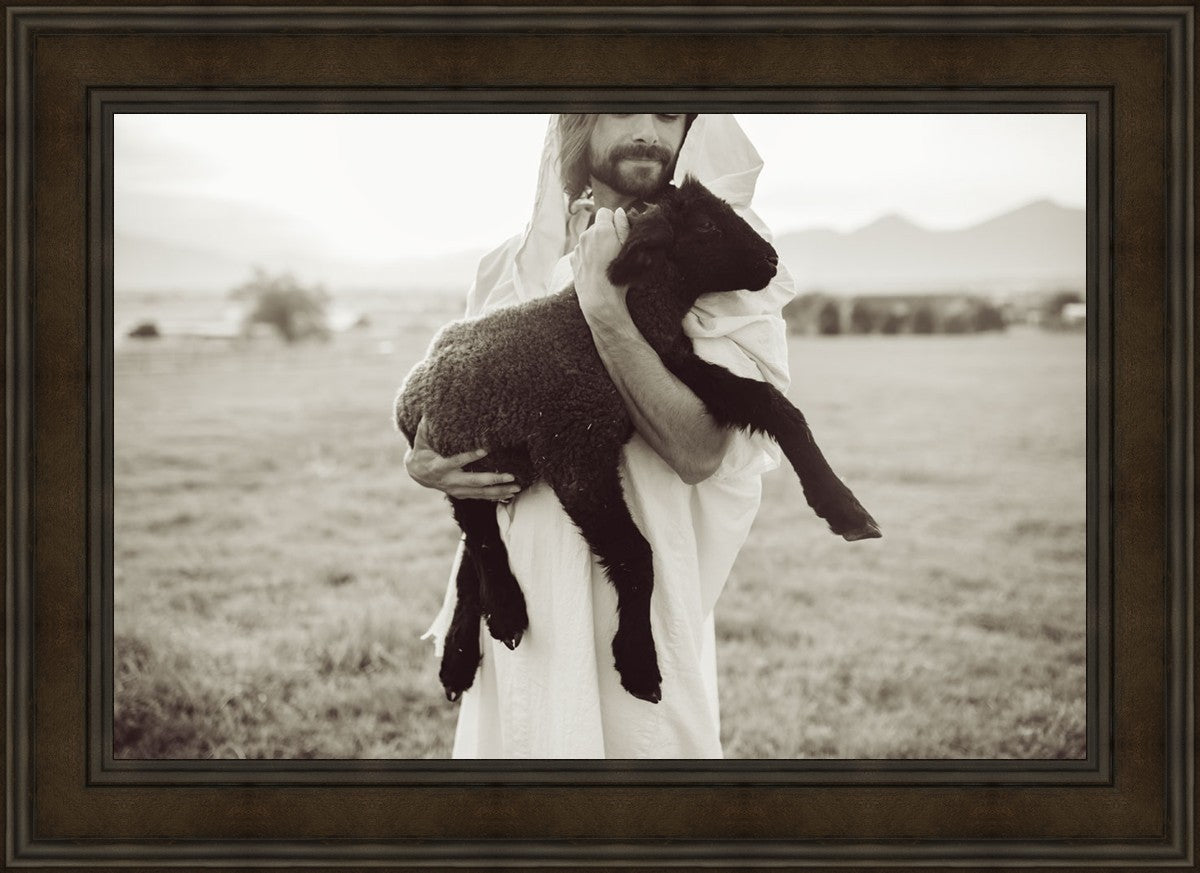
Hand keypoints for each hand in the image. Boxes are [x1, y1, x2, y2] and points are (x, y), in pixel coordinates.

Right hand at [404, 418, 520, 501]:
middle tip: (510, 475)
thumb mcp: (421, 438)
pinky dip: (496, 496)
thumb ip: (427, 426)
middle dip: (493, 479)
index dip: (469, 457)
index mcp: (438, 467)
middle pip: (473, 481)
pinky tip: (510, 494)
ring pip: (480, 492)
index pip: (455, 462)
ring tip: (516, 487)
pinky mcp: (462, 494)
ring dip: (499, 490)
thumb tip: (432, 409)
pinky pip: (481, 497)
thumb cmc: (423, 450)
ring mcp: (456, 490)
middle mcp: (449, 481)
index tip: (485, 450)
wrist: (418, 473)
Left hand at [571, 207, 632, 329]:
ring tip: (605, 262)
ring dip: (596, 245)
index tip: (619, 234)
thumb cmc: (618, 275)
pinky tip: (596, 268)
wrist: (599, 299)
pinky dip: (588, 255)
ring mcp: (578, 248)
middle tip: (614, 250)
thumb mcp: (628, 249)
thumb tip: (620, 212)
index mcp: (601, 229)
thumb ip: (623, 226)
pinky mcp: (573, 260)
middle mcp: (586, 235)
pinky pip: (582, 251)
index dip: (613, 221)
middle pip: (596, 226)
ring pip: (588, 239)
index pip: (605, 212)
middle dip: (604, 233)